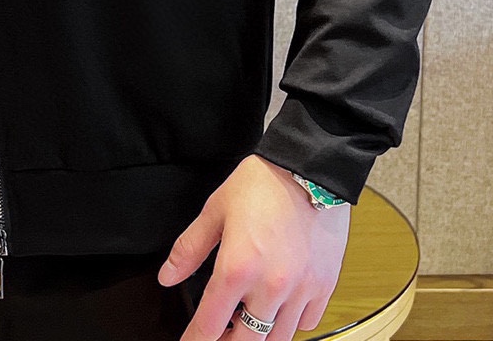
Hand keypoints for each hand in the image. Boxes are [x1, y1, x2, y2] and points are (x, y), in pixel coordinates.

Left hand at [158, 154, 349, 339]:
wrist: (308, 168)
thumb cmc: (262, 183)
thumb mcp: (215, 210)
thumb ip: (189, 248)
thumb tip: (168, 276)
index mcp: (238, 267)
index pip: (210, 324)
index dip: (195, 339)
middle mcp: (271, 286)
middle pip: (247, 340)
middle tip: (220, 332)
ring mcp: (301, 290)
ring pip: (279, 338)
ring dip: (260, 334)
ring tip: (247, 321)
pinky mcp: (324, 285)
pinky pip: (307, 324)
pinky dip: (291, 324)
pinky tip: (279, 309)